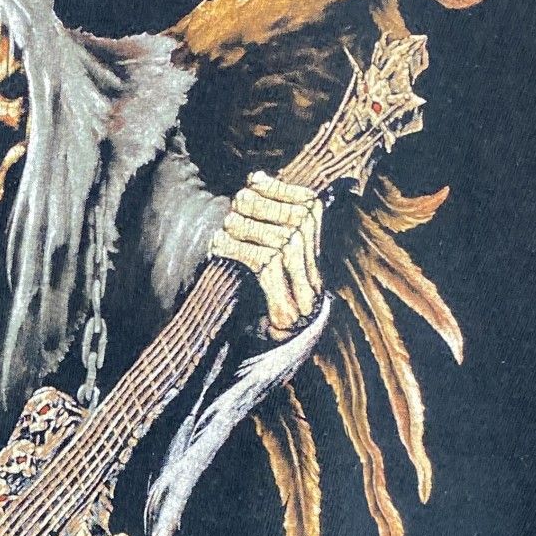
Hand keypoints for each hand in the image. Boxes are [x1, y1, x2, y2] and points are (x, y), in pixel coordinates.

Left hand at [212, 172, 324, 340]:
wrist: (252, 357)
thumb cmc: (249, 303)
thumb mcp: (260, 260)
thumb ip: (265, 226)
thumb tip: (256, 179)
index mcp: (315, 261)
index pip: (311, 209)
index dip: (283, 190)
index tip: (256, 178)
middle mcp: (317, 277)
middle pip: (299, 222)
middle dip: (264, 205)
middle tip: (235, 202)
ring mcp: (306, 297)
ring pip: (282, 242)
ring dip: (248, 228)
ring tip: (225, 226)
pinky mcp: (286, 313)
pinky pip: (265, 265)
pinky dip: (238, 250)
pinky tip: (218, 246)